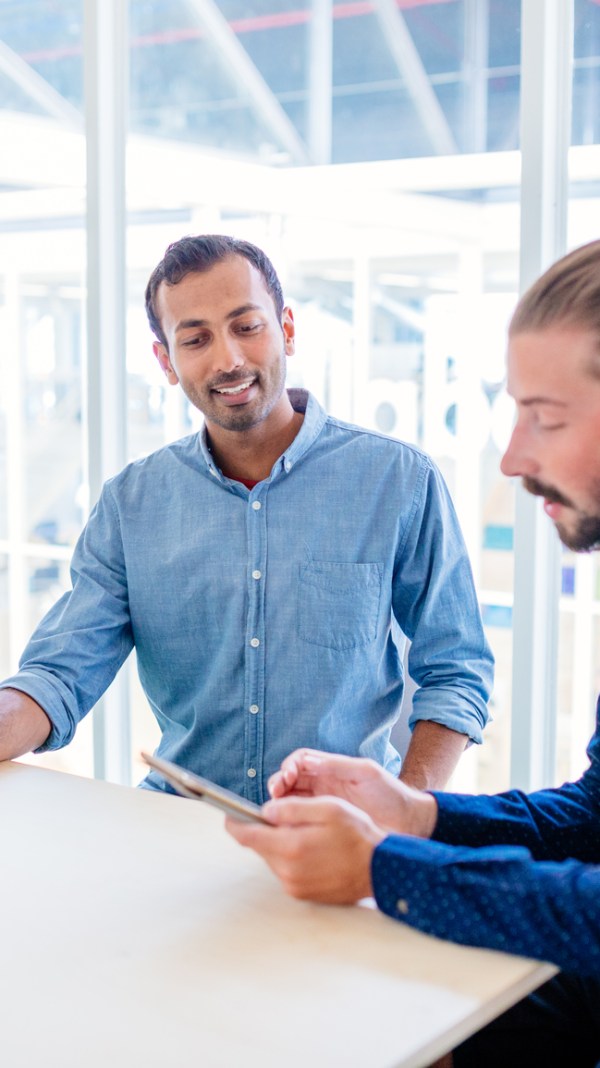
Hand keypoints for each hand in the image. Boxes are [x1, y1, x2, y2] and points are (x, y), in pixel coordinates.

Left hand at [226, 796, 385, 903]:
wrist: (381, 869)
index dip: (234, 822)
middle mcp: (287, 870)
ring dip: (279, 843)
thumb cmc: (357, 835)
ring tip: (304, 832)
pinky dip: (290, 857)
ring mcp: (293, 885)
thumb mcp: (328, 808)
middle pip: (258, 846)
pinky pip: (285, 870)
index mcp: (290, 846)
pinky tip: (311, 849)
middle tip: (280, 816)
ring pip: (272, 858)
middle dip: (263, 830)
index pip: (246, 836)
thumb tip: (265, 810)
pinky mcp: (301, 894)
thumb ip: (292, 808)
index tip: (229, 813)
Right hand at [268, 749, 436, 837]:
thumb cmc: (392, 795)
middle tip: (275, 795)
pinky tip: (287, 829)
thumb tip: (308, 761)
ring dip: (280, 805)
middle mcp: (323, 787)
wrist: (410, 825)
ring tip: (277, 812)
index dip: (288, 767)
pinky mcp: (325, 828)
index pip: (299, 762)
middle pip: (289, 782)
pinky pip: (301, 824)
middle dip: (278, 785)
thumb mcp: (367, 773)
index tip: (286, 777)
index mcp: (331, 770)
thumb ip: (338, 765)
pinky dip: (290, 824)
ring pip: (291, 802)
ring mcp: (323, 808)